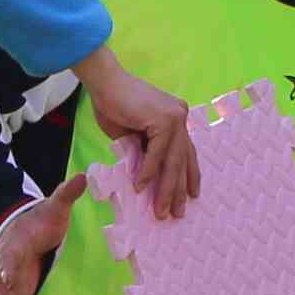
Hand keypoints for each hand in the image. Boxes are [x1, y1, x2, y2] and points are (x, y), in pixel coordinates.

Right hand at [0, 191, 71, 294]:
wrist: (18, 236)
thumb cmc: (38, 225)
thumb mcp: (53, 209)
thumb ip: (65, 195)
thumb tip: (83, 176)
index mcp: (15, 244)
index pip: (9, 254)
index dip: (7, 263)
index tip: (7, 272)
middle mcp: (4, 265)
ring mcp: (3, 282)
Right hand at [76, 52, 202, 217]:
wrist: (104, 82)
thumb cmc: (113, 104)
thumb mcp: (133, 135)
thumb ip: (144, 151)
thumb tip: (147, 177)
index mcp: (176, 117)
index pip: (186, 151)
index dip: (189, 175)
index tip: (191, 195)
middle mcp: (180, 116)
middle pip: (182, 159)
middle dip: (179, 189)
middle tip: (177, 213)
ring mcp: (175, 117)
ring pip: (173, 160)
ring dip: (166, 188)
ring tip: (162, 211)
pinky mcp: (164, 120)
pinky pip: (157, 153)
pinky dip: (148, 171)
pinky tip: (141, 187)